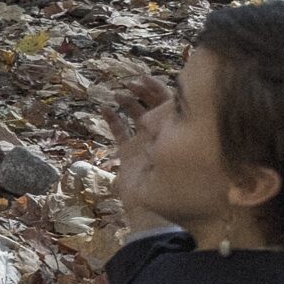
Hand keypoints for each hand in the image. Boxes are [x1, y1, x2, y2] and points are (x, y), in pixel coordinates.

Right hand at [99, 72, 173, 233]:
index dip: (157, 88)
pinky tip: (104, 109)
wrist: (154, 205)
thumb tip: (176, 104)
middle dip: (141, 92)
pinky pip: (119, 132)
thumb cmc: (173, 179)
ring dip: (127, 103)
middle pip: (152, 106)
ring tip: (117, 94)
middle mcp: (161, 132)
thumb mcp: (179, 148)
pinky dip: (112, 120)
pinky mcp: (128, 152)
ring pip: (135, 116)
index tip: (143, 77)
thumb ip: (176, 127)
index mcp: (176, 130)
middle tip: (130, 84)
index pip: (169, 103)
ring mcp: (144, 141)